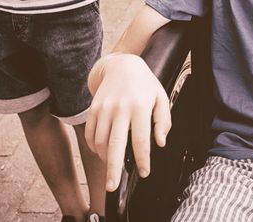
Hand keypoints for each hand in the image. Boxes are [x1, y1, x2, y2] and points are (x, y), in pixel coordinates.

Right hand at [85, 54, 171, 191]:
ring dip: (104, 158)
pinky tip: (100, 152)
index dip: (143, 158)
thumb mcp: (161, 98)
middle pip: (115, 144)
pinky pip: (90, 134)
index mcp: (140, 107)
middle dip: (113, 168)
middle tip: (112, 186)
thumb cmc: (144, 84)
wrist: (120, 65)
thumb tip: (160, 142)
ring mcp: (104, 109)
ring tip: (111, 166)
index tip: (144, 172)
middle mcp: (120, 109)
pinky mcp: (93, 109)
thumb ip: (163, 121)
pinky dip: (93, 147)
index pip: (141, 139)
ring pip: (100, 141)